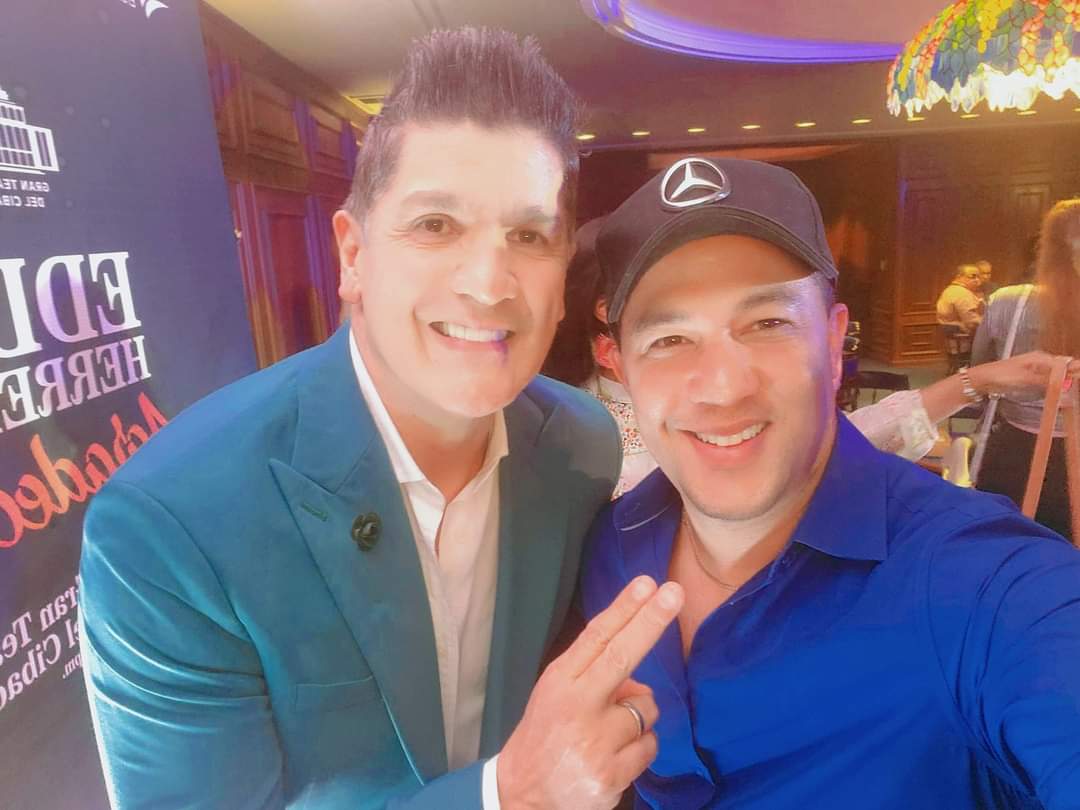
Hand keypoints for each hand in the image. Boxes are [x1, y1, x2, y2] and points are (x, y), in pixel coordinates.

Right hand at [497, 576, 683, 809]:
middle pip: (621, 656)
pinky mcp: (610, 774)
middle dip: (651, 621)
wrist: (524, 796)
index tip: (648, 583)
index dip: (624, 608)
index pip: (596, 637)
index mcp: (560, 682)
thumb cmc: (546, 736)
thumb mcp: (557, 696)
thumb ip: (595, 677)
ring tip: (607, 735)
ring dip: (638, 719)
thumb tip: (639, 680)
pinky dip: (640, 748)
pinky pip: (649, 745)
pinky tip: (614, 757)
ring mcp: (593, 741)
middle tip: (674, 592)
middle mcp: (575, 706)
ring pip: (646, 709)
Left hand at [968, 351, 1078, 398]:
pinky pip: (1047, 380)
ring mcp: (1035, 370)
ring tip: (1075, 385)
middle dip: (1072, 374)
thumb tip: (1064, 382)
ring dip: (1065, 380)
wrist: (982, 380)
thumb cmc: (1001, 376)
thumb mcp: (1025, 378)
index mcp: (1040, 357)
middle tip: (1078, 382)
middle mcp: (1040, 361)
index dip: (1075, 369)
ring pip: (1056, 374)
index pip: (1064, 362)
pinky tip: (1061, 390)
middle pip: (1062, 367)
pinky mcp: (1030, 378)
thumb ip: (1045, 380)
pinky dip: (1054, 385)